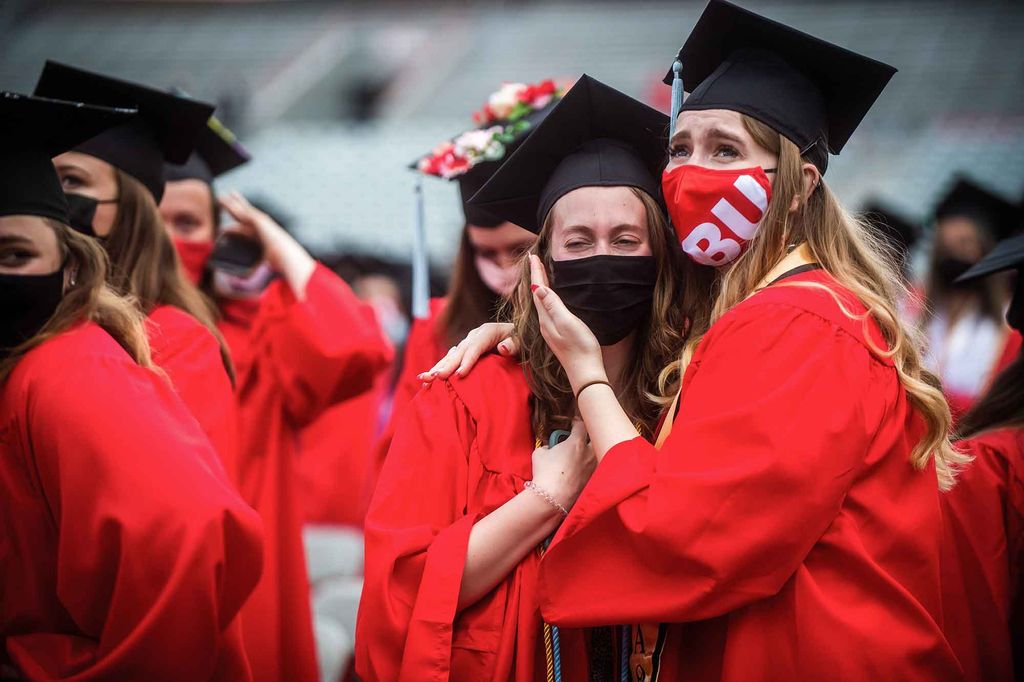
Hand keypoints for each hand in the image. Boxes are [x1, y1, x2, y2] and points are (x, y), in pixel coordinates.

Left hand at [219, 192, 314, 295]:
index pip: (247, 232)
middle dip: (236, 209)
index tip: (223, 231)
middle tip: (226, 202)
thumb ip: (246, 278)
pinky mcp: (262, 221)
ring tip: (221, 198)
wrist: (291, 262)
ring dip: (233, 204)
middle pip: (246, 218)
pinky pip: (245, 211)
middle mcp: (264, 230)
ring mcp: (264, 225)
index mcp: (265, 241)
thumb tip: (230, 284)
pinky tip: (227, 200)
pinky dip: (236, 205)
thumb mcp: (258, 274)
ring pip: (245, 212)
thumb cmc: (280, 271)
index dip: (235, 231)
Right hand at [418, 322, 516, 382]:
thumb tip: (503, 348)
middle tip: (435, 377)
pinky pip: (451, 360)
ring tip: (424, 379)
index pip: (475, 347)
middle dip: (446, 365)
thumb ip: (515, 344)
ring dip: (438, 367)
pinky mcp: (465, 351)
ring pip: (451, 356)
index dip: (467, 361)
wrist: (521, 336)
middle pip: (459, 351)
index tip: (460, 375)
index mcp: (488, 331)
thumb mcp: (524, 342)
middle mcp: (474, 335)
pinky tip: (428, 379)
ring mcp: (468, 343)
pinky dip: (440, 369)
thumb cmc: (524, 340)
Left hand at [529, 255, 604, 391]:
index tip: (533, 256)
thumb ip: (552, 305)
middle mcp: (544, 323)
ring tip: (538, 273)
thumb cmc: (580, 348)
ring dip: (538, 286)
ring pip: (539, 302)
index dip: (536, 272)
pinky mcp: (556, 334)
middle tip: (533, 260)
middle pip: (535, 294)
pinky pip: (545, 310)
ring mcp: (549, 329)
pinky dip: (545, 298)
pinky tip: (548, 298)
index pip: (537, 289)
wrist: (585, 373)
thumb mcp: (567, 323)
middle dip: (534, 276)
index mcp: (545, 318)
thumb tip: (537, 288)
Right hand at [530, 419, 596, 510]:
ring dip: (591, 453)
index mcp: (576, 442)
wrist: (553, 497)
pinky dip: (590, 467)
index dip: (576, 422)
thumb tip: (550, 448)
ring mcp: (593, 467)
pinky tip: (582, 471)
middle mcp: (589, 453)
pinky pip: (595, 469)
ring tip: (583, 455)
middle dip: (588, 436)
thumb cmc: (545, 472)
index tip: (573, 423)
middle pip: (595, 438)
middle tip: (581, 438)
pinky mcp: (593, 480)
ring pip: (596, 455)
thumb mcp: (540, 453)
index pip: (581, 425)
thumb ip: (547, 447)